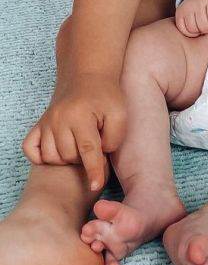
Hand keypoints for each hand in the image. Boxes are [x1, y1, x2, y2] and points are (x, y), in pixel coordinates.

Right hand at [22, 74, 125, 190]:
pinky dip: (40, 156)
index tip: (95, 187)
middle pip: (68, 156)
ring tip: (80, 146)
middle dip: (84, 157)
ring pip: (51, 157)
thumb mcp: (120, 114)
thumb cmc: (106, 97)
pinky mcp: (38, 125)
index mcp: (80, 116)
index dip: (93, 171)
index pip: (87, 150)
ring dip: (66, 158)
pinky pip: (30, 149)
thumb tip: (98, 157)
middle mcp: (59, 120)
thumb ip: (114, 138)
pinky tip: (57, 151)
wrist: (88, 78)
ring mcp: (46, 122)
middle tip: (94, 145)